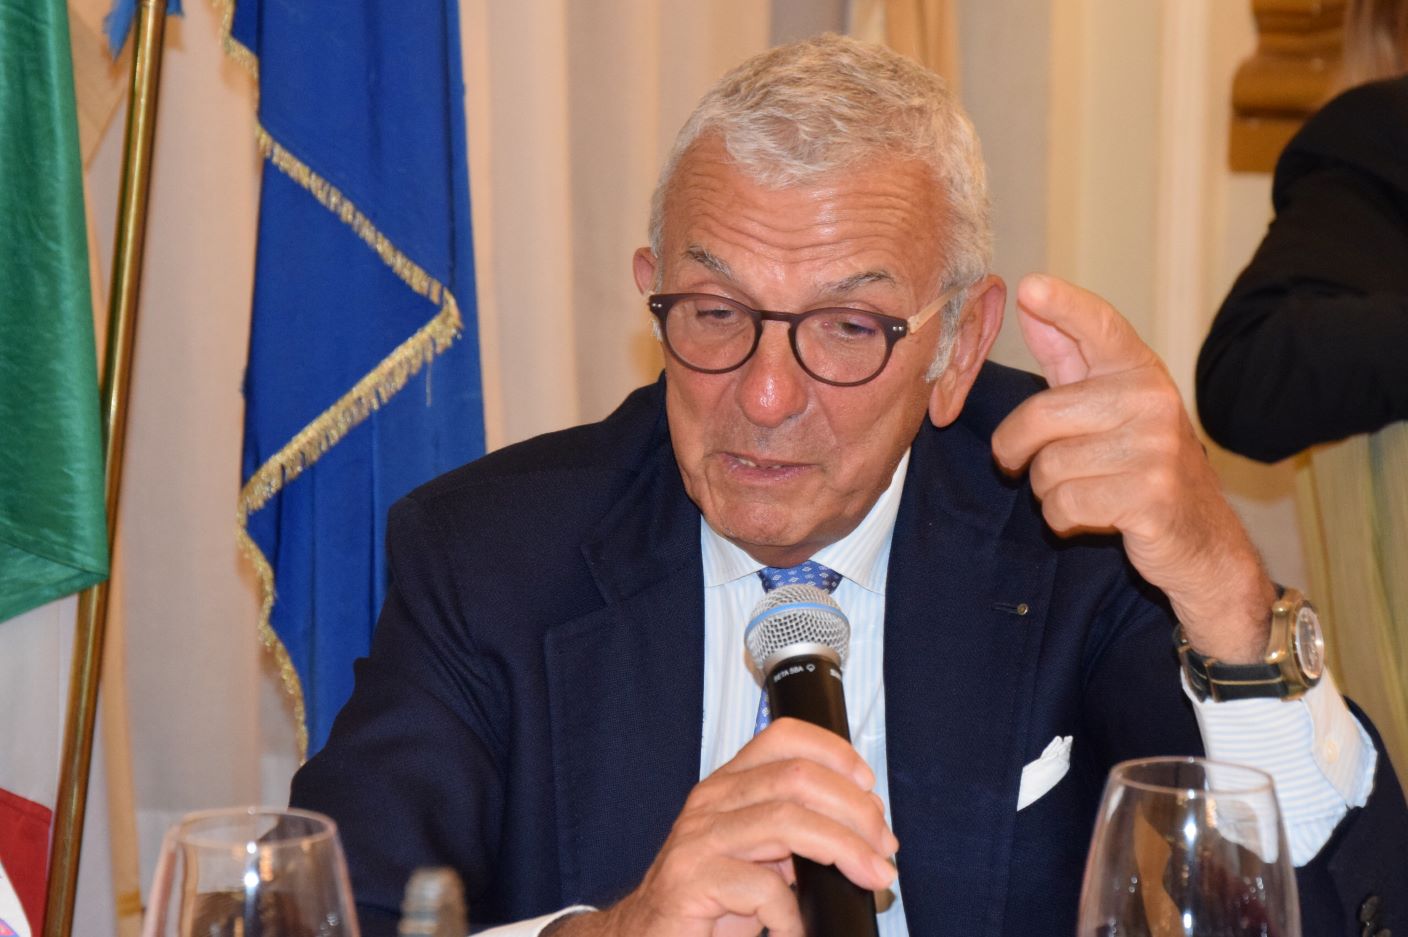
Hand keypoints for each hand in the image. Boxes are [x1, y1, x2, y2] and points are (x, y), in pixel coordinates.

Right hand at [553, 718, 896, 936]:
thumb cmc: (709, 901)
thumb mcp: (759, 857)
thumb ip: (796, 835)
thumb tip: (863, 828)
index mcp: (729, 785)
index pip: (783, 736)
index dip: (835, 753)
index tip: (869, 788)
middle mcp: (711, 801)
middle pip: (796, 777)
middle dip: (854, 811)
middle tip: (883, 848)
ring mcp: (698, 839)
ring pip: (786, 821)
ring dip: (843, 849)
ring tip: (870, 877)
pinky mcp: (690, 882)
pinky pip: (761, 887)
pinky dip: (794, 912)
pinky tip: (798, 928)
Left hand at [990, 274, 1274, 662]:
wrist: (1202, 540)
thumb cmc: (1143, 465)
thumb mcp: (1111, 406)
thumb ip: (1068, 358)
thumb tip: (1028, 299)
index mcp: (1139, 373)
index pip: (1099, 328)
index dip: (1064, 306)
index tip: (1031, 287)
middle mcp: (1151, 401)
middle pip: (1040, 416)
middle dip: (1017, 448)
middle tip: (1024, 462)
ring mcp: (1154, 449)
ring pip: (1046, 468)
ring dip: (1049, 490)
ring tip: (1087, 489)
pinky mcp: (1148, 498)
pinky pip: (1063, 506)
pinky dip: (1065, 519)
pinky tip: (1097, 515)